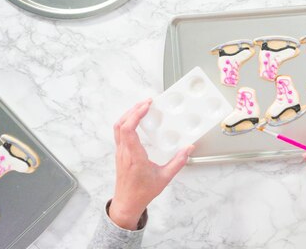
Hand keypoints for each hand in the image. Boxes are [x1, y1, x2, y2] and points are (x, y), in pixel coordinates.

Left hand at [109, 99, 194, 229]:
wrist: (127, 203)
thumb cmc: (142, 192)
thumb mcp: (164, 178)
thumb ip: (178, 162)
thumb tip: (188, 148)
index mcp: (134, 157)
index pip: (128, 130)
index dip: (135, 114)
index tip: (146, 106)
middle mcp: (124, 152)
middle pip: (121, 124)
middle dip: (133, 109)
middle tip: (146, 102)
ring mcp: (120, 152)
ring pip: (117, 127)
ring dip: (128, 114)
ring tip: (141, 107)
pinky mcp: (120, 153)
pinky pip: (119, 133)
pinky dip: (126, 122)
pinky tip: (135, 121)